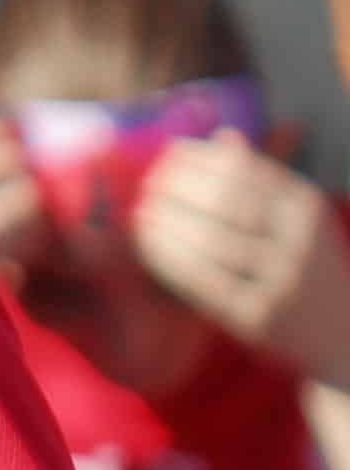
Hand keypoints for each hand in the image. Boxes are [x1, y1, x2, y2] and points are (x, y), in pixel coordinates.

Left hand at [132, 133, 349, 376]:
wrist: (341, 333)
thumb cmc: (306, 267)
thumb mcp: (296, 219)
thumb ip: (260, 179)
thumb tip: (222, 136)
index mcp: (307, 208)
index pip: (248, 171)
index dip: (202, 159)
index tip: (167, 153)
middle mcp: (300, 241)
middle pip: (229, 201)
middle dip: (181, 187)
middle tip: (147, 183)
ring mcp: (281, 280)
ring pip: (213, 240)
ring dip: (169, 222)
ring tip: (140, 210)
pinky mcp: (257, 316)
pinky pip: (203, 281)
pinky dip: (170, 259)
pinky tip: (148, 245)